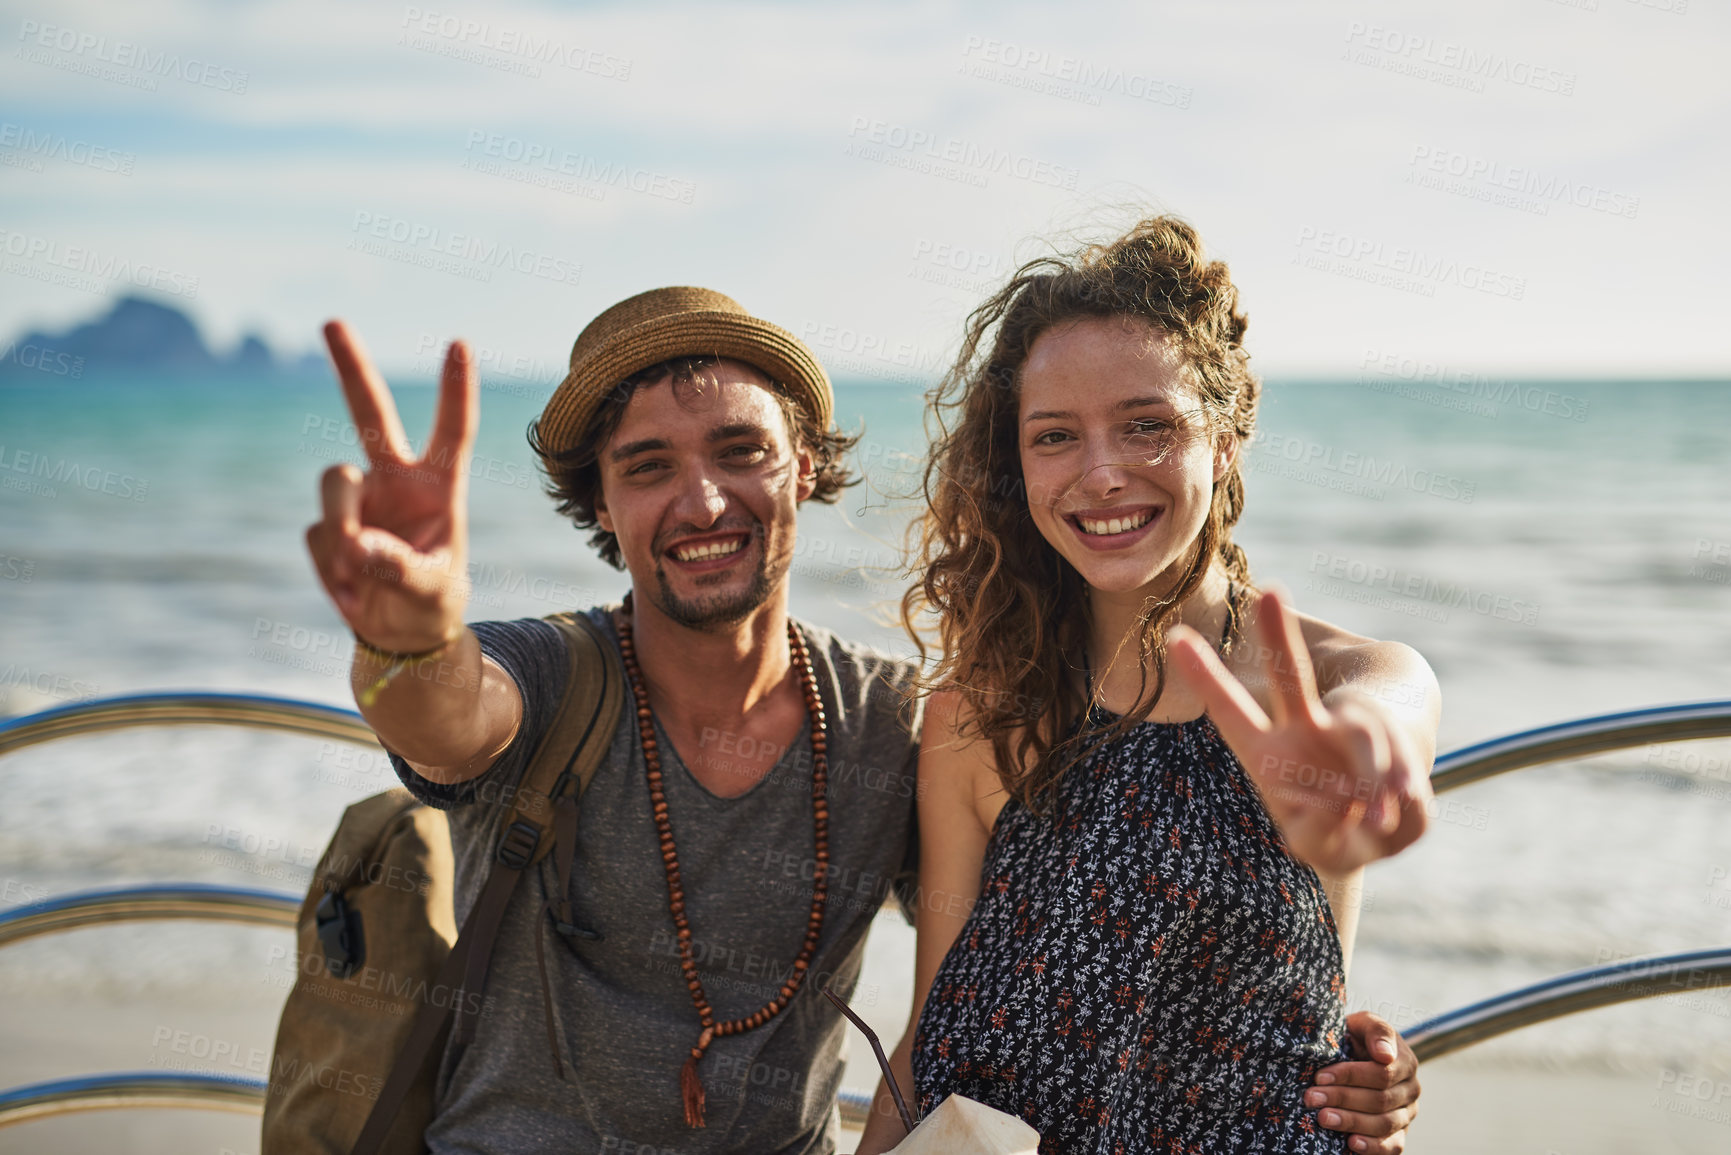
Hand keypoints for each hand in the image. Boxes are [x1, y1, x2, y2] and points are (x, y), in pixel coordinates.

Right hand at [304, 321, 476, 652]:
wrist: (398, 632)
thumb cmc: (432, 601)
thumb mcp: (433, 591)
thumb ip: (402, 568)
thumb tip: (359, 545)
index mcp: (439, 486)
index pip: (452, 430)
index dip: (455, 389)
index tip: (459, 342)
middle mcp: (394, 480)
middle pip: (369, 414)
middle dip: (351, 367)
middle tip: (332, 321)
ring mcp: (356, 499)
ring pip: (334, 485)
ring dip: (344, 523)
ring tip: (363, 568)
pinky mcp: (326, 525)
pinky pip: (319, 536)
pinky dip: (333, 567)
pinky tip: (351, 586)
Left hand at [1168, 588, 1429, 874]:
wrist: (1381, 824)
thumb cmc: (1329, 831)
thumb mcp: (1314, 845)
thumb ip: (1319, 833)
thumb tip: (1347, 810)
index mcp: (1268, 751)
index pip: (1231, 710)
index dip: (1205, 677)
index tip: (1173, 638)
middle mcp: (1305, 730)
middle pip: (1290, 677)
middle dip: (1279, 634)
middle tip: (1269, 593)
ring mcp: (1350, 732)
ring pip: (1364, 735)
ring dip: (1372, 776)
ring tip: (1374, 819)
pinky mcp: (1395, 744)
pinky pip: (1398, 767)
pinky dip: (1397, 799)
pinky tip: (1394, 814)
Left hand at [1305, 1011, 1419, 1152]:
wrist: (1354, 1055)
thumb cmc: (1356, 1037)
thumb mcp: (1363, 1023)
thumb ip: (1376, 1030)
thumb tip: (1385, 1055)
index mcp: (1405, 1062)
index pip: (1381, 1074)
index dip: (1350, 1076)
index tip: (1319, 1076)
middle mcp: (1411, 1089)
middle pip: (1380, 1100)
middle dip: (1342, 1099)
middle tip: (1311, 1098)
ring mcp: (1407, 1114)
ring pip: (1383, 1123)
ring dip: (1351, 1122)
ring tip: (1322, 1118)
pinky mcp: (1400, 1135)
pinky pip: (1393, 1146)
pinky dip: (1373, 1147)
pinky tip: (1352, 1143)